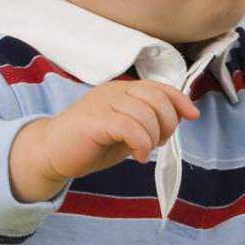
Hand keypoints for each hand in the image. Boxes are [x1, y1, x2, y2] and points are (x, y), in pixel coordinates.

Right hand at [12, 80, 199, 200]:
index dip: (180, 100)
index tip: (193, 116)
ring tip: (145, 151)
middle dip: (168, 123)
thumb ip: (150, 120)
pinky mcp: (94, 121)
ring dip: (153, 137)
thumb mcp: (128, 130)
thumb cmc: (91, 143)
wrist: (50, 152)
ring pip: (145, 114)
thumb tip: (182, 116)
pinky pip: (129, 127)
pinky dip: (142, 144)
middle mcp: (114, 91)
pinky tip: (139, 157)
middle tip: (160, 143)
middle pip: (157, 98)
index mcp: (123, 90)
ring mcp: (102, 104)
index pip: (160, 87)